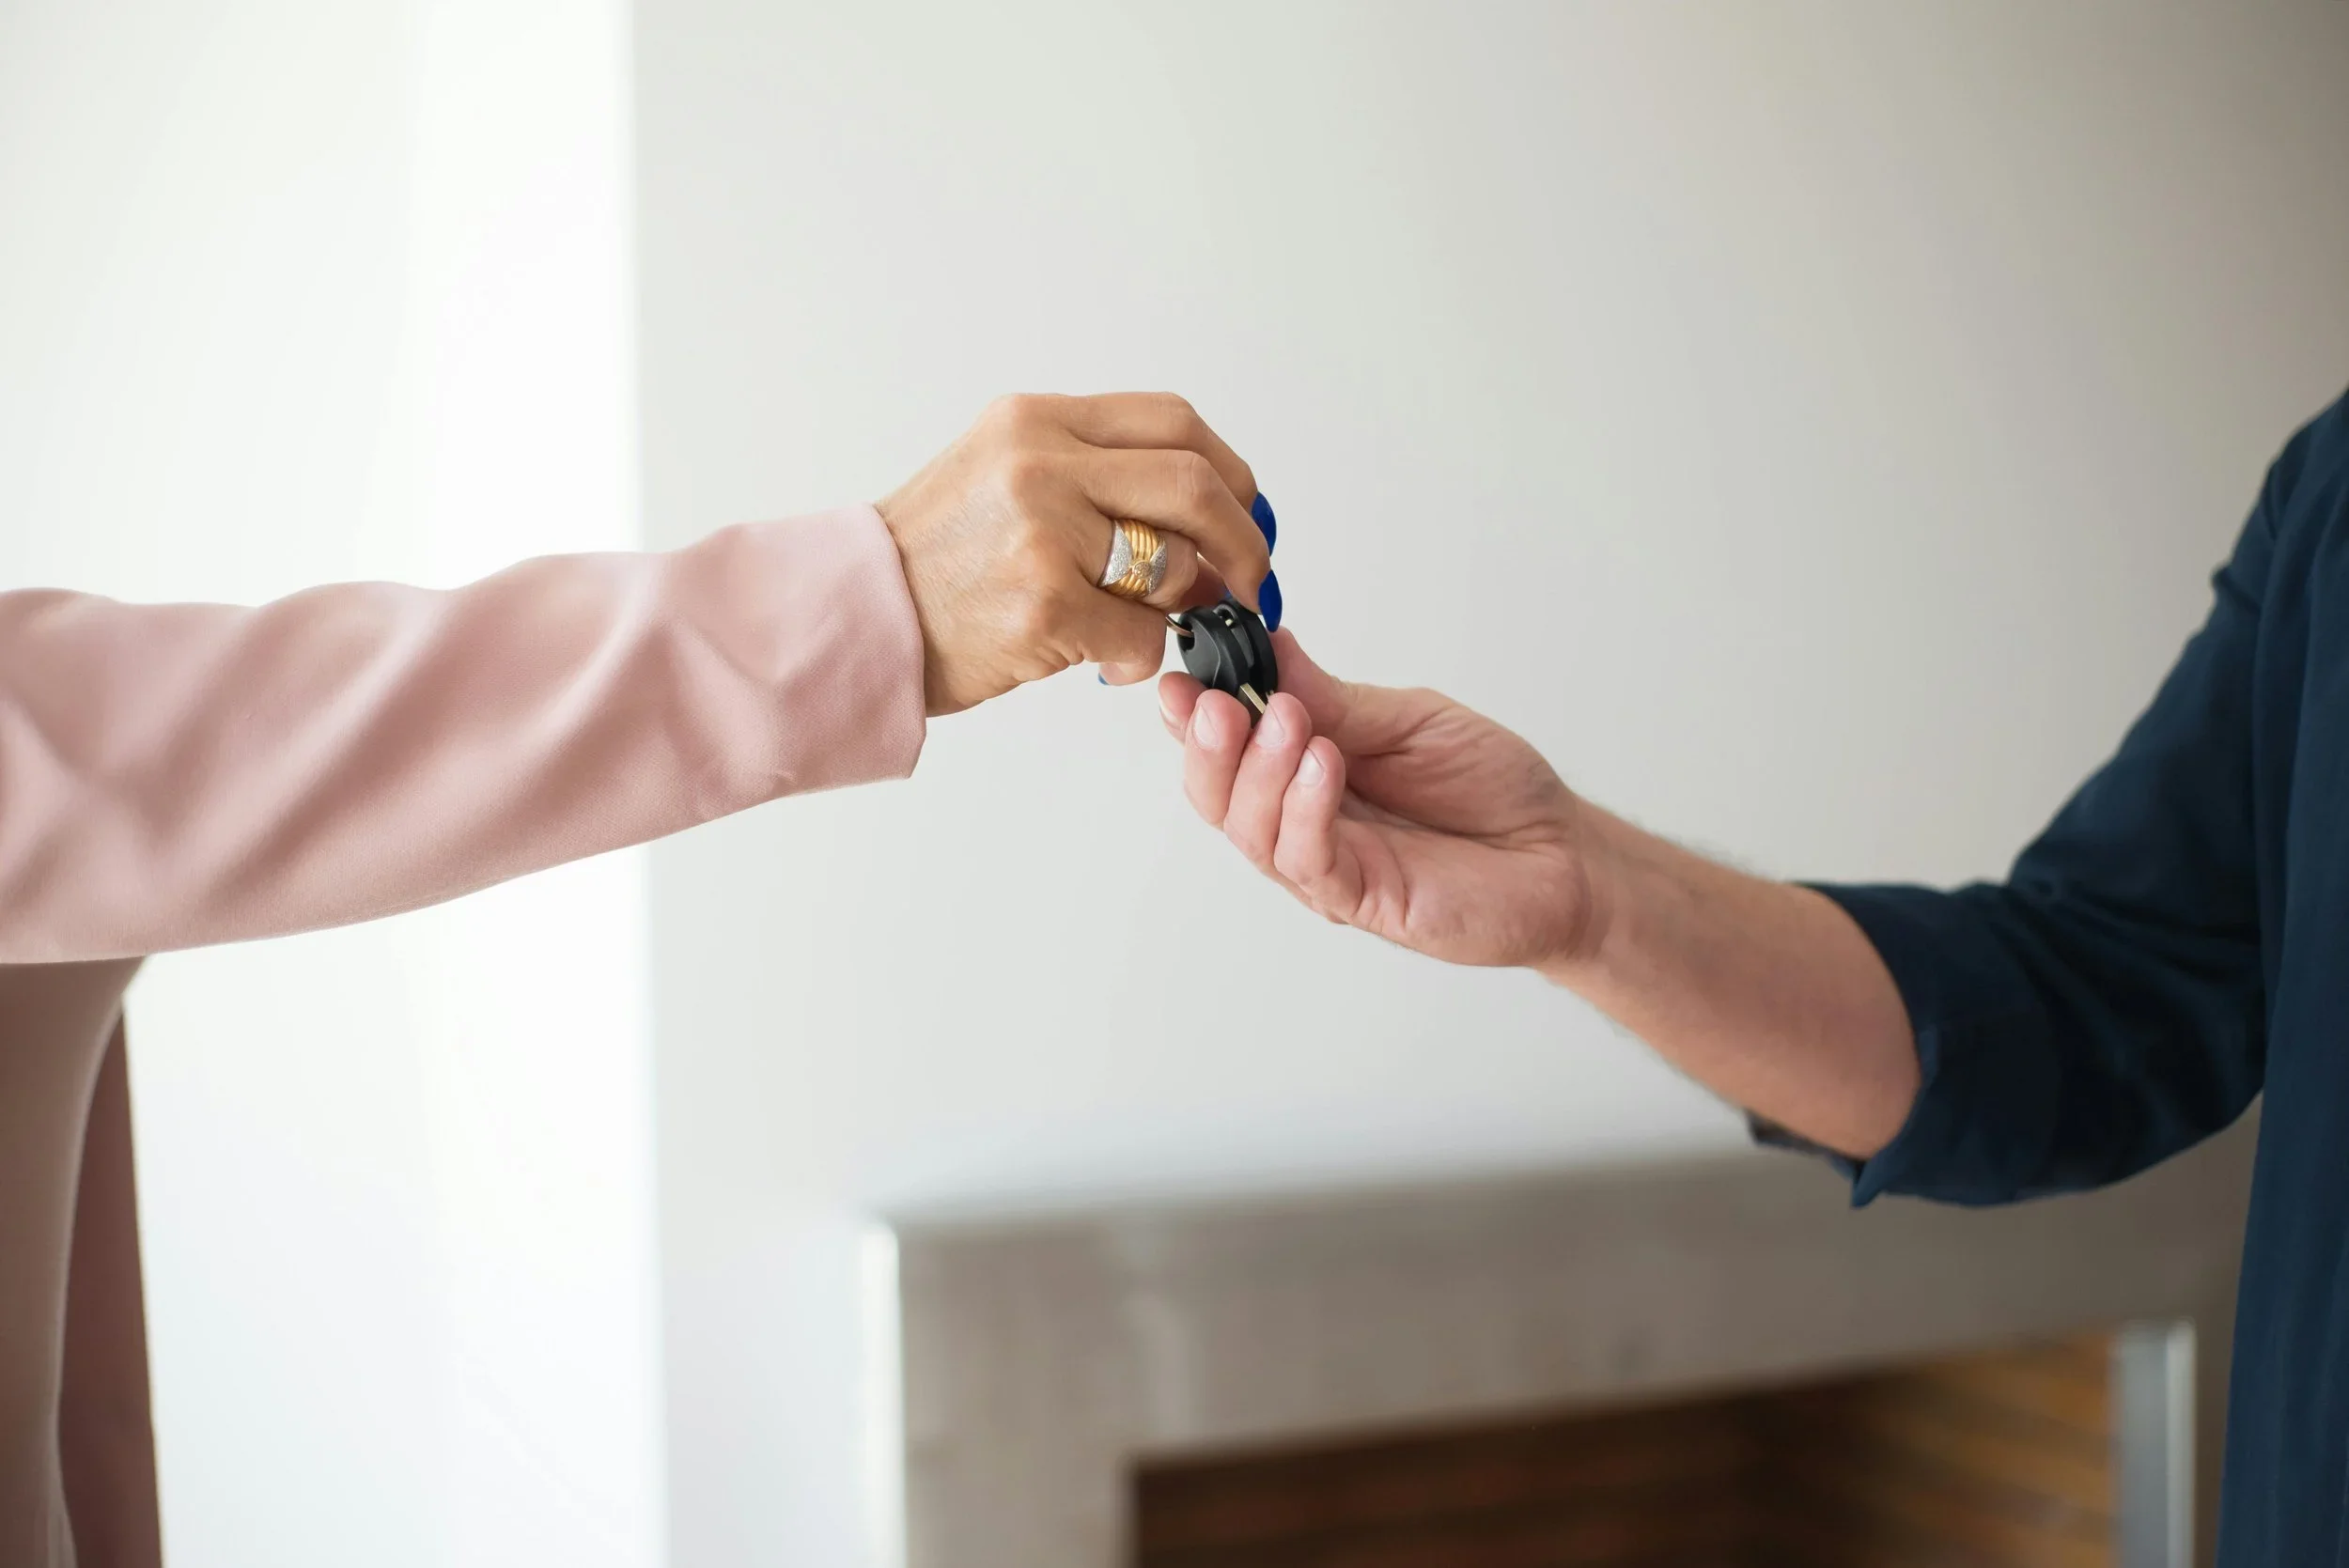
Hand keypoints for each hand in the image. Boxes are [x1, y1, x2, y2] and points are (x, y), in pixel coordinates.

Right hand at [876, 393, 1270, 715]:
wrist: (857, 616)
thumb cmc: (933, 560)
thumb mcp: (1003, 477)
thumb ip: (1094, 479)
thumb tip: (1207, 523)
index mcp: (1037, 422)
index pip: (1172, 422)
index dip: (1228, 471)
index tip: (1245, 512)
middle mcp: (1041, 464)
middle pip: (1195, 485)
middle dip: (1243, 540)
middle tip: (1250, 581)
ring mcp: (1042, 534)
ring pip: (1176, 565)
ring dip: (1177, 606)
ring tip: (1138, 621)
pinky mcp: (1043, 606)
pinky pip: (1142, 635)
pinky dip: (1139, 656)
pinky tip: (1103, 657)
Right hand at [1160, 630, 1598, 971]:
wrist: (1560, 852)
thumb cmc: (1491, 788)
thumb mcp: (1411, 720)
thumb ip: (1338, 699)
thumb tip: (1272, 649)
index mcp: (1304, 767)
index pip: (1229, 743)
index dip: (1196, 712)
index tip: (1183, 677)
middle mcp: (1300, 819)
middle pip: (1218, 795)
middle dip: (1208, 747)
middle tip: (1219, 703)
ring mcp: (1325, 863)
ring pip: (1250, 830)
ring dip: (1258, 771)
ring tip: (1287, 722)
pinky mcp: (1357, 899)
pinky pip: (1308, 860)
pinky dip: (1304, 810)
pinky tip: (1323, 765)